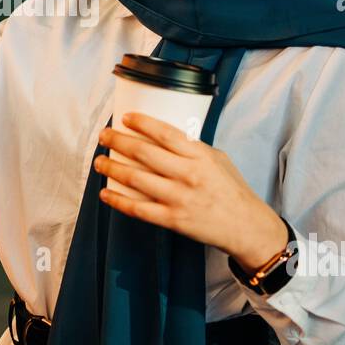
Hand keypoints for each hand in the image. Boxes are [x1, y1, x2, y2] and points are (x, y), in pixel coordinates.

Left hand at [94, 111, 288, 267]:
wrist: (245, 226)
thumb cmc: (231, 190)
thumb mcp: (218, 159)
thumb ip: (193, 149)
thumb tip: (165, 138)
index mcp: (199, 156)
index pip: (165, 134)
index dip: (142, 123)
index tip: (125, 118)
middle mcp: (187, 174)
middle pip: (144, 153)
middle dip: (119, 142)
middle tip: (104, 136)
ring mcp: (179, 198)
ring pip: (136, 179)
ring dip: (113, 168)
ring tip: (99, 161)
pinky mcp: (173, 220)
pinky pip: (138, 209)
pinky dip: (118, 201)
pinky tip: (105, 193)